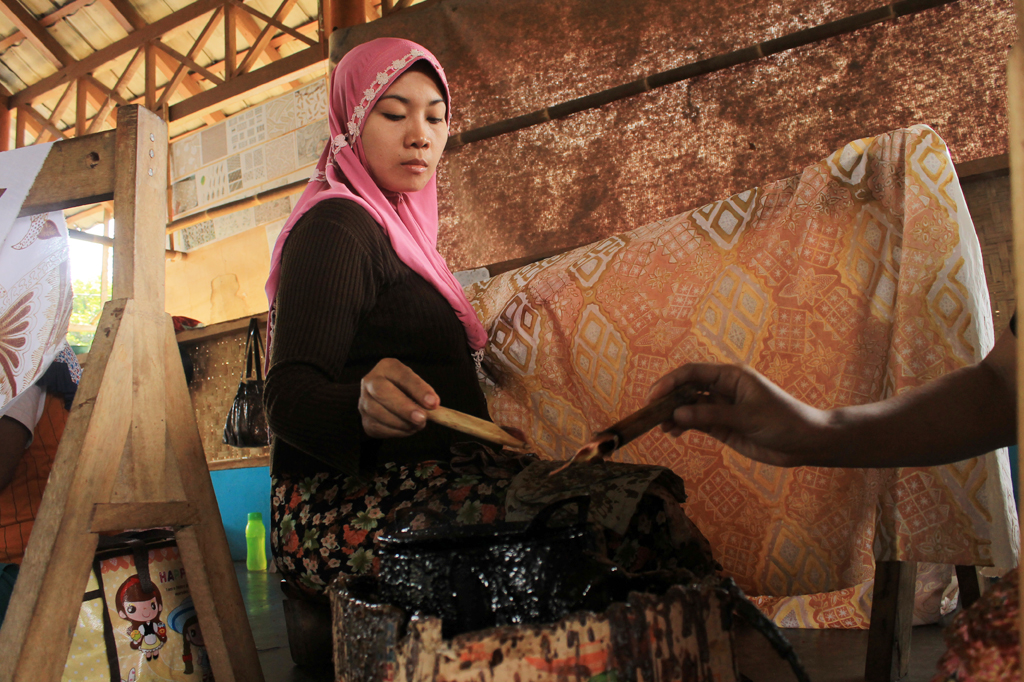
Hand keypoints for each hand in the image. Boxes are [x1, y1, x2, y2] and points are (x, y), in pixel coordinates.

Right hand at [359, 359, 439, 437]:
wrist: (384, 401)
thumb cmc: (404, 390)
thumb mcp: (415, 386)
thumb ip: (423, 394)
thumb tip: (433, 405)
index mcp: (387, 367)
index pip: (403, 376)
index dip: (419, 390)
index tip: (433, 403)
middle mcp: (371, 381)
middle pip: (382, 392)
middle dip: (404, 408)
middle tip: (422, 418)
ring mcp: (364, 400)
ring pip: (378, 412)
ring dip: (402, 423)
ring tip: (418, 425)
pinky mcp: (364, 419)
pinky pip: (378, 427)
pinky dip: (396, 431)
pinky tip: (407, 429)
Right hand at [647, 363, 832, 466]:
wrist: (805, 443)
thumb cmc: (783, 421)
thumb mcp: (746, 417)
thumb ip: (710, 415)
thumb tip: (677, 413)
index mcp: (730, 376)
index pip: (693, 373)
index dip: (670, 382)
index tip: (653, 396)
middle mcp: (723, 389)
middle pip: (686, 388)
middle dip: (667, 399)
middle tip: (650, 413)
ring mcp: (721, 407)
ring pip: (688, 406)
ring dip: (673, 414)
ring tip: (661, 427)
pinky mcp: (722, 426)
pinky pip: (696, 422)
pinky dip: (682, 425)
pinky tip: (673, 432)